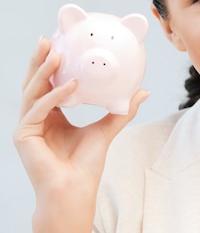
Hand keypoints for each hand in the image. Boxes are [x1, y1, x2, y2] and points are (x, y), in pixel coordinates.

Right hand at [14, 37, 148, 232]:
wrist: (76, 193)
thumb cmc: (87, 166)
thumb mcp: (105, 130)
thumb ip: (120, 110)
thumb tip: (142, 92)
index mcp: (51, 116)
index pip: (49, 84)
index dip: (53, 64)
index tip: (61, 43)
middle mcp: (36, 119)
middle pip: (35, 83)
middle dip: (41, 60)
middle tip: (49, 39)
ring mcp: (27, 127)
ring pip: (32, 91)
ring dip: (44, 72)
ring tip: (57, 53)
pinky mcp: (23, 135)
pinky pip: (38, 109)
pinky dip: (54, 96)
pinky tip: (69, 86)